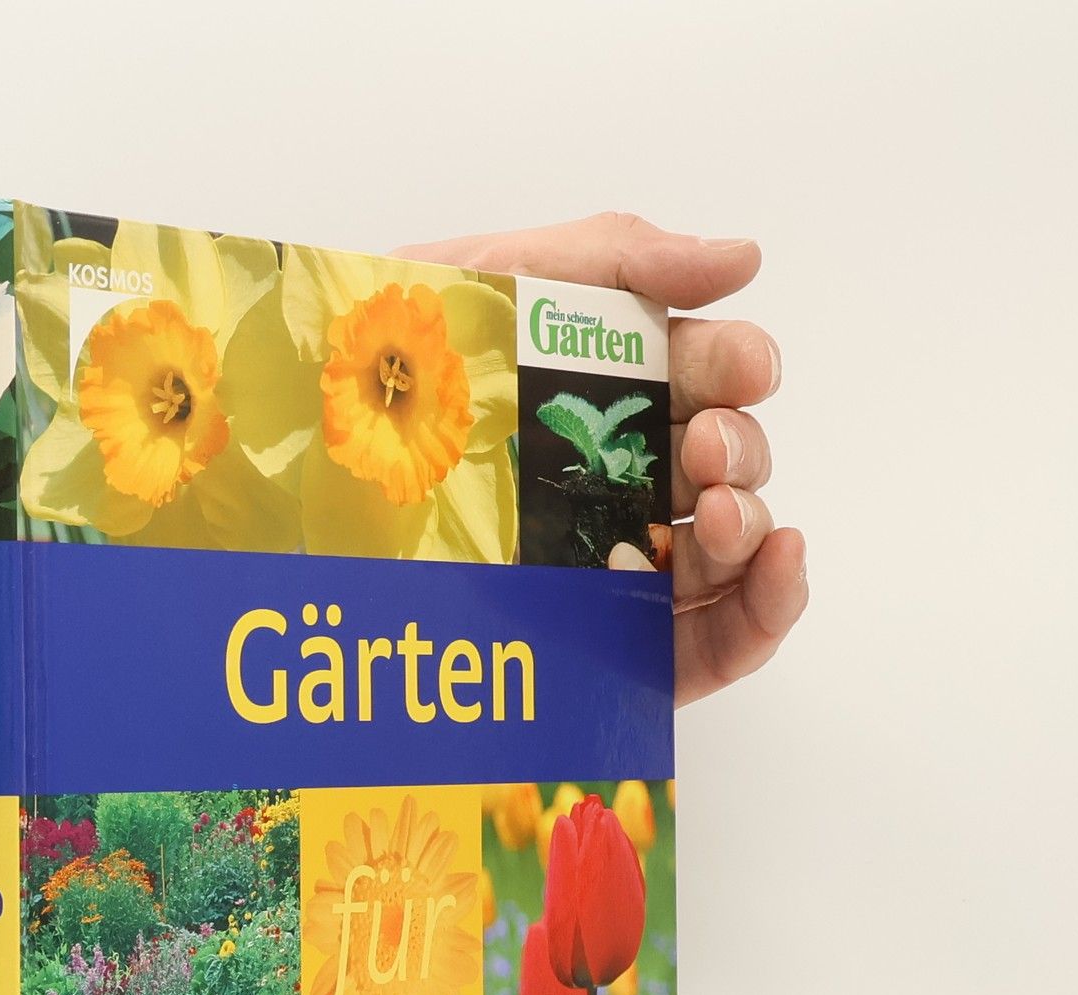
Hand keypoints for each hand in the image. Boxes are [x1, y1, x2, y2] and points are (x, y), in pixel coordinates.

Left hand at [396, 213, 805, 704]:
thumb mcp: (496, 280)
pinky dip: (770, 607)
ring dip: (755, 523)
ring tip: (722, 511)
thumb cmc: (384, 366)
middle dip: (739, 449)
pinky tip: (780, 561)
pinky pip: (716, 641)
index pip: (709, 382)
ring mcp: (615, 568)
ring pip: (732, 552)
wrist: (297, 464)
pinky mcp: (608, 650)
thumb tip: (742, 260)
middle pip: (728, 466)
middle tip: (701, 445)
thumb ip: (617, 259)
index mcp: (601, 395)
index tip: (733, 369)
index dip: (738, 370)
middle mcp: (616, 482)